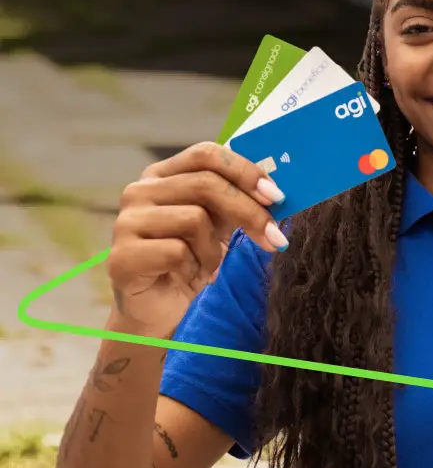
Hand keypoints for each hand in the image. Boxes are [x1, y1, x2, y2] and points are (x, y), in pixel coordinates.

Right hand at [106, 141, 286, 337]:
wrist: (157, 312)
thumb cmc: (190, 262)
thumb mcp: (217, 223)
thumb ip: (236, 198)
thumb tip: (275, 190)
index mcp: (162, 175)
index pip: (206, 154)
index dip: (244, 170)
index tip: (275, 195)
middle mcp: (139, 190)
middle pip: (206, 183)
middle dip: (248, 211)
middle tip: (274, 237)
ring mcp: (127, 222)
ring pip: (194, 218)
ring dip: (213, 251)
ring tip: (205, 267)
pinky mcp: (123, 256)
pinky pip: (177, 252)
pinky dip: (194, 270)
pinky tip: (185, 279)